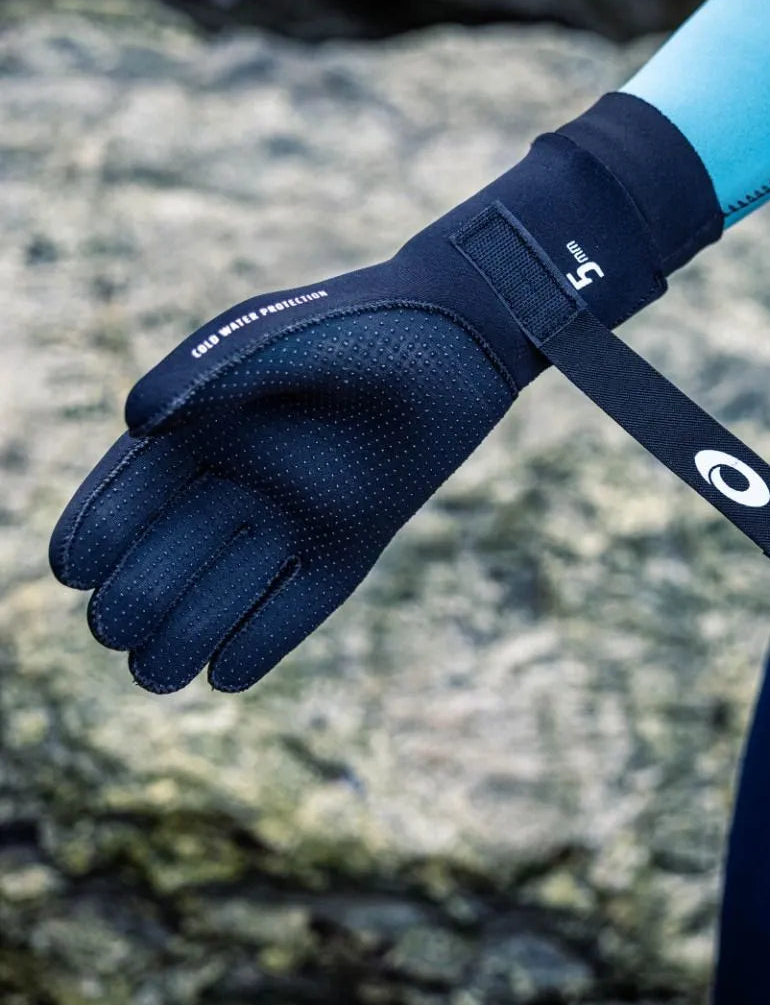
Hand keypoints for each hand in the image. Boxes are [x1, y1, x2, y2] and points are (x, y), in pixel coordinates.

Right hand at [49, 244, 521, 694]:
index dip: (96, 531)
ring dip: (184, 635)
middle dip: (136, 597)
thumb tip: (136, 424)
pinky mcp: (347, 549)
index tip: (75, 569)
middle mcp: (239, 483)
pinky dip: (259, 643)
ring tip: (154, 673)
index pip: (129, 493)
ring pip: (223, 593)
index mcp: (203, 430)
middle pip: (167, 556)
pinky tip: (224, 675)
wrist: (459, 344)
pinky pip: (294, 608)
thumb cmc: (365, 330)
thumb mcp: (283, 341)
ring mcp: (293, 520)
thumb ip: (211, 373)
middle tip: (115, 629)